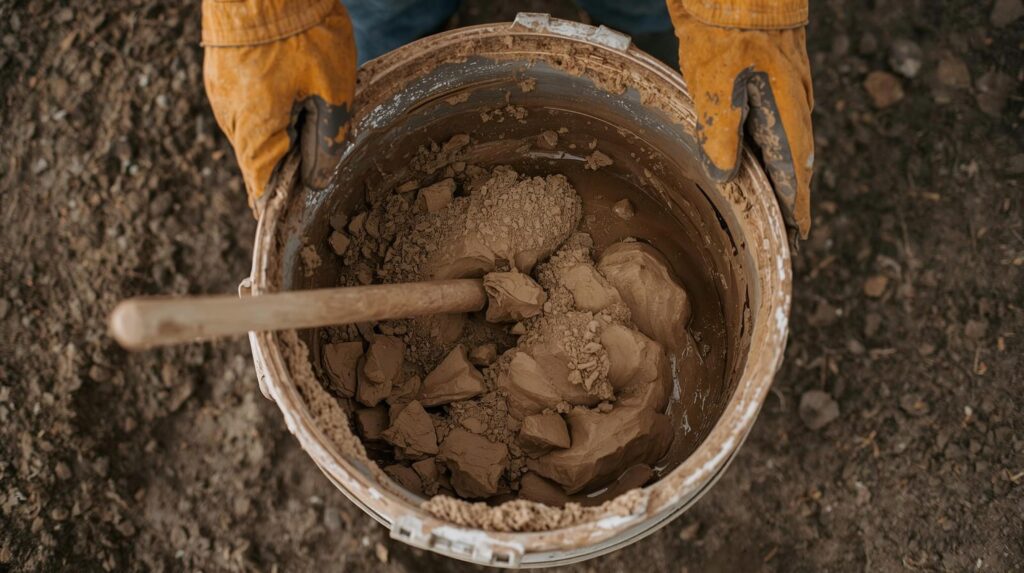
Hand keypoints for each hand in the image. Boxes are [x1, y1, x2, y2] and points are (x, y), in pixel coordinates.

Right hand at [202, 1, 356, 215]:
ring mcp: (223, 94)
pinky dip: (276, 104)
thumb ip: (326, 142)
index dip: (283, 209)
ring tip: (317, 105)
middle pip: (264, 160)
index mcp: (253, 133)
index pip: (262, 191)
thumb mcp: (331, 92)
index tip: (301, 218)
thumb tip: (317, 181)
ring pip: (260, 129)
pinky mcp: (225, 73)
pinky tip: (299, 84)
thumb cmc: (300, 33)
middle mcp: (230, 119)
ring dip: (287, 128)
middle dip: (295, 161)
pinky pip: (252, 103)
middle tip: (327, 149)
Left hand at [668, 1, 813, 237]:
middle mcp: (794, 105)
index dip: (796, 205)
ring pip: (787, 140)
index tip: (800, 233)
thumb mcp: (715, 85)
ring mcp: (788, 88)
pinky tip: (760, 147)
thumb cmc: (727, 31)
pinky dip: (772, 141)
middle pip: (795, 161)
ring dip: (782, 168)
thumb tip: (726, 176)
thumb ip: (721, 133)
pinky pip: (778, 119)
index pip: (795, 173)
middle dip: (791, 193)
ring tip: (776, 195)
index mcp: (785, 115)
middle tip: (788, 224)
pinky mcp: (775, 74)